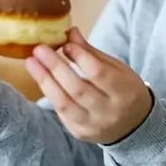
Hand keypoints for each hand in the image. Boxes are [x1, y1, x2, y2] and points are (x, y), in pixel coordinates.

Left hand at [24, 27, 152, 144]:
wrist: (134, 125)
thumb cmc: (123, 89)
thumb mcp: (116, 68)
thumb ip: (91, 53)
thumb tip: (70, 32)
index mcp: (125, 92)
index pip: (99, 73)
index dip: (80, 57)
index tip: (65, 43)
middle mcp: (110, 112)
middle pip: (78, 89)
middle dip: (55, 67)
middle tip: (39, 49)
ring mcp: (94, 125)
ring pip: (64, 103)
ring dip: (45, 81)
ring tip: (31, 62)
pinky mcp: (80, 133)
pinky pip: (61, 113)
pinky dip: (50, 94)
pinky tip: (41, 79)